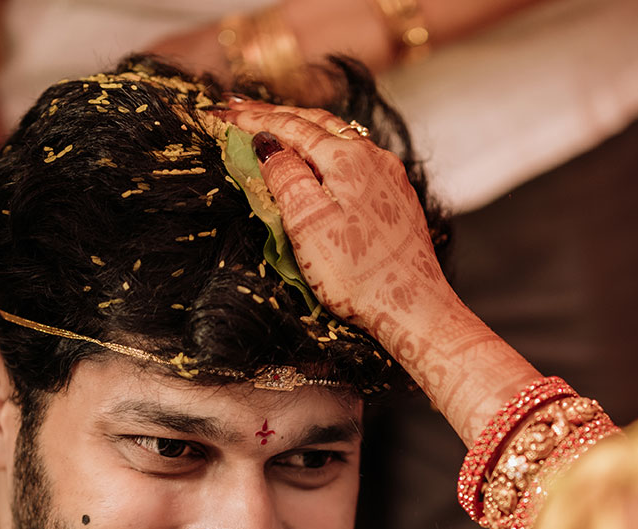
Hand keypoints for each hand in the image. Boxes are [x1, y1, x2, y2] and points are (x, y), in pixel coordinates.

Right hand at [210, 101, 454, 347]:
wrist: (415, 310)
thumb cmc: (358, 275)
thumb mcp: (307, 224)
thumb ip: (285, 177)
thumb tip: (268, 143)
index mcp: (347, 159)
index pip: (290, 126)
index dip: (253, 119)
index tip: (222, 113)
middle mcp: (374, 158)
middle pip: (317, 123)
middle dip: (276, 115)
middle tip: (240, 109)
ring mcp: (390, 177)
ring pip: (340, 137)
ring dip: (304, 128)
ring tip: (275, 124)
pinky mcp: (398, 198)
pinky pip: (357, 158)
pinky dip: (328, 149)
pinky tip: (321, 157)